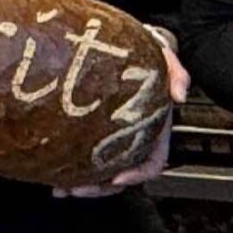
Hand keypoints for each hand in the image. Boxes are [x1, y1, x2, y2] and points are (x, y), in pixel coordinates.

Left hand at [56, 30, 190, 198]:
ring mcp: (113, 138)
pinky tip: (52, 173)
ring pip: (101, 172)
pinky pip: (84, 158)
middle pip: (122, 175)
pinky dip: (69, 169)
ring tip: (60, 188)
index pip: (153, 162)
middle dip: (100, 188)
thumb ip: (178, 73)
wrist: (132, 43)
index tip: (117, 179)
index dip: (137, 176)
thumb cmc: (150, 53)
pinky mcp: (94, 132)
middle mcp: (135, 138)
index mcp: (155, 128)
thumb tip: (180, 95)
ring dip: (83, 184)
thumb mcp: (167, 56)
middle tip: (76, 189)